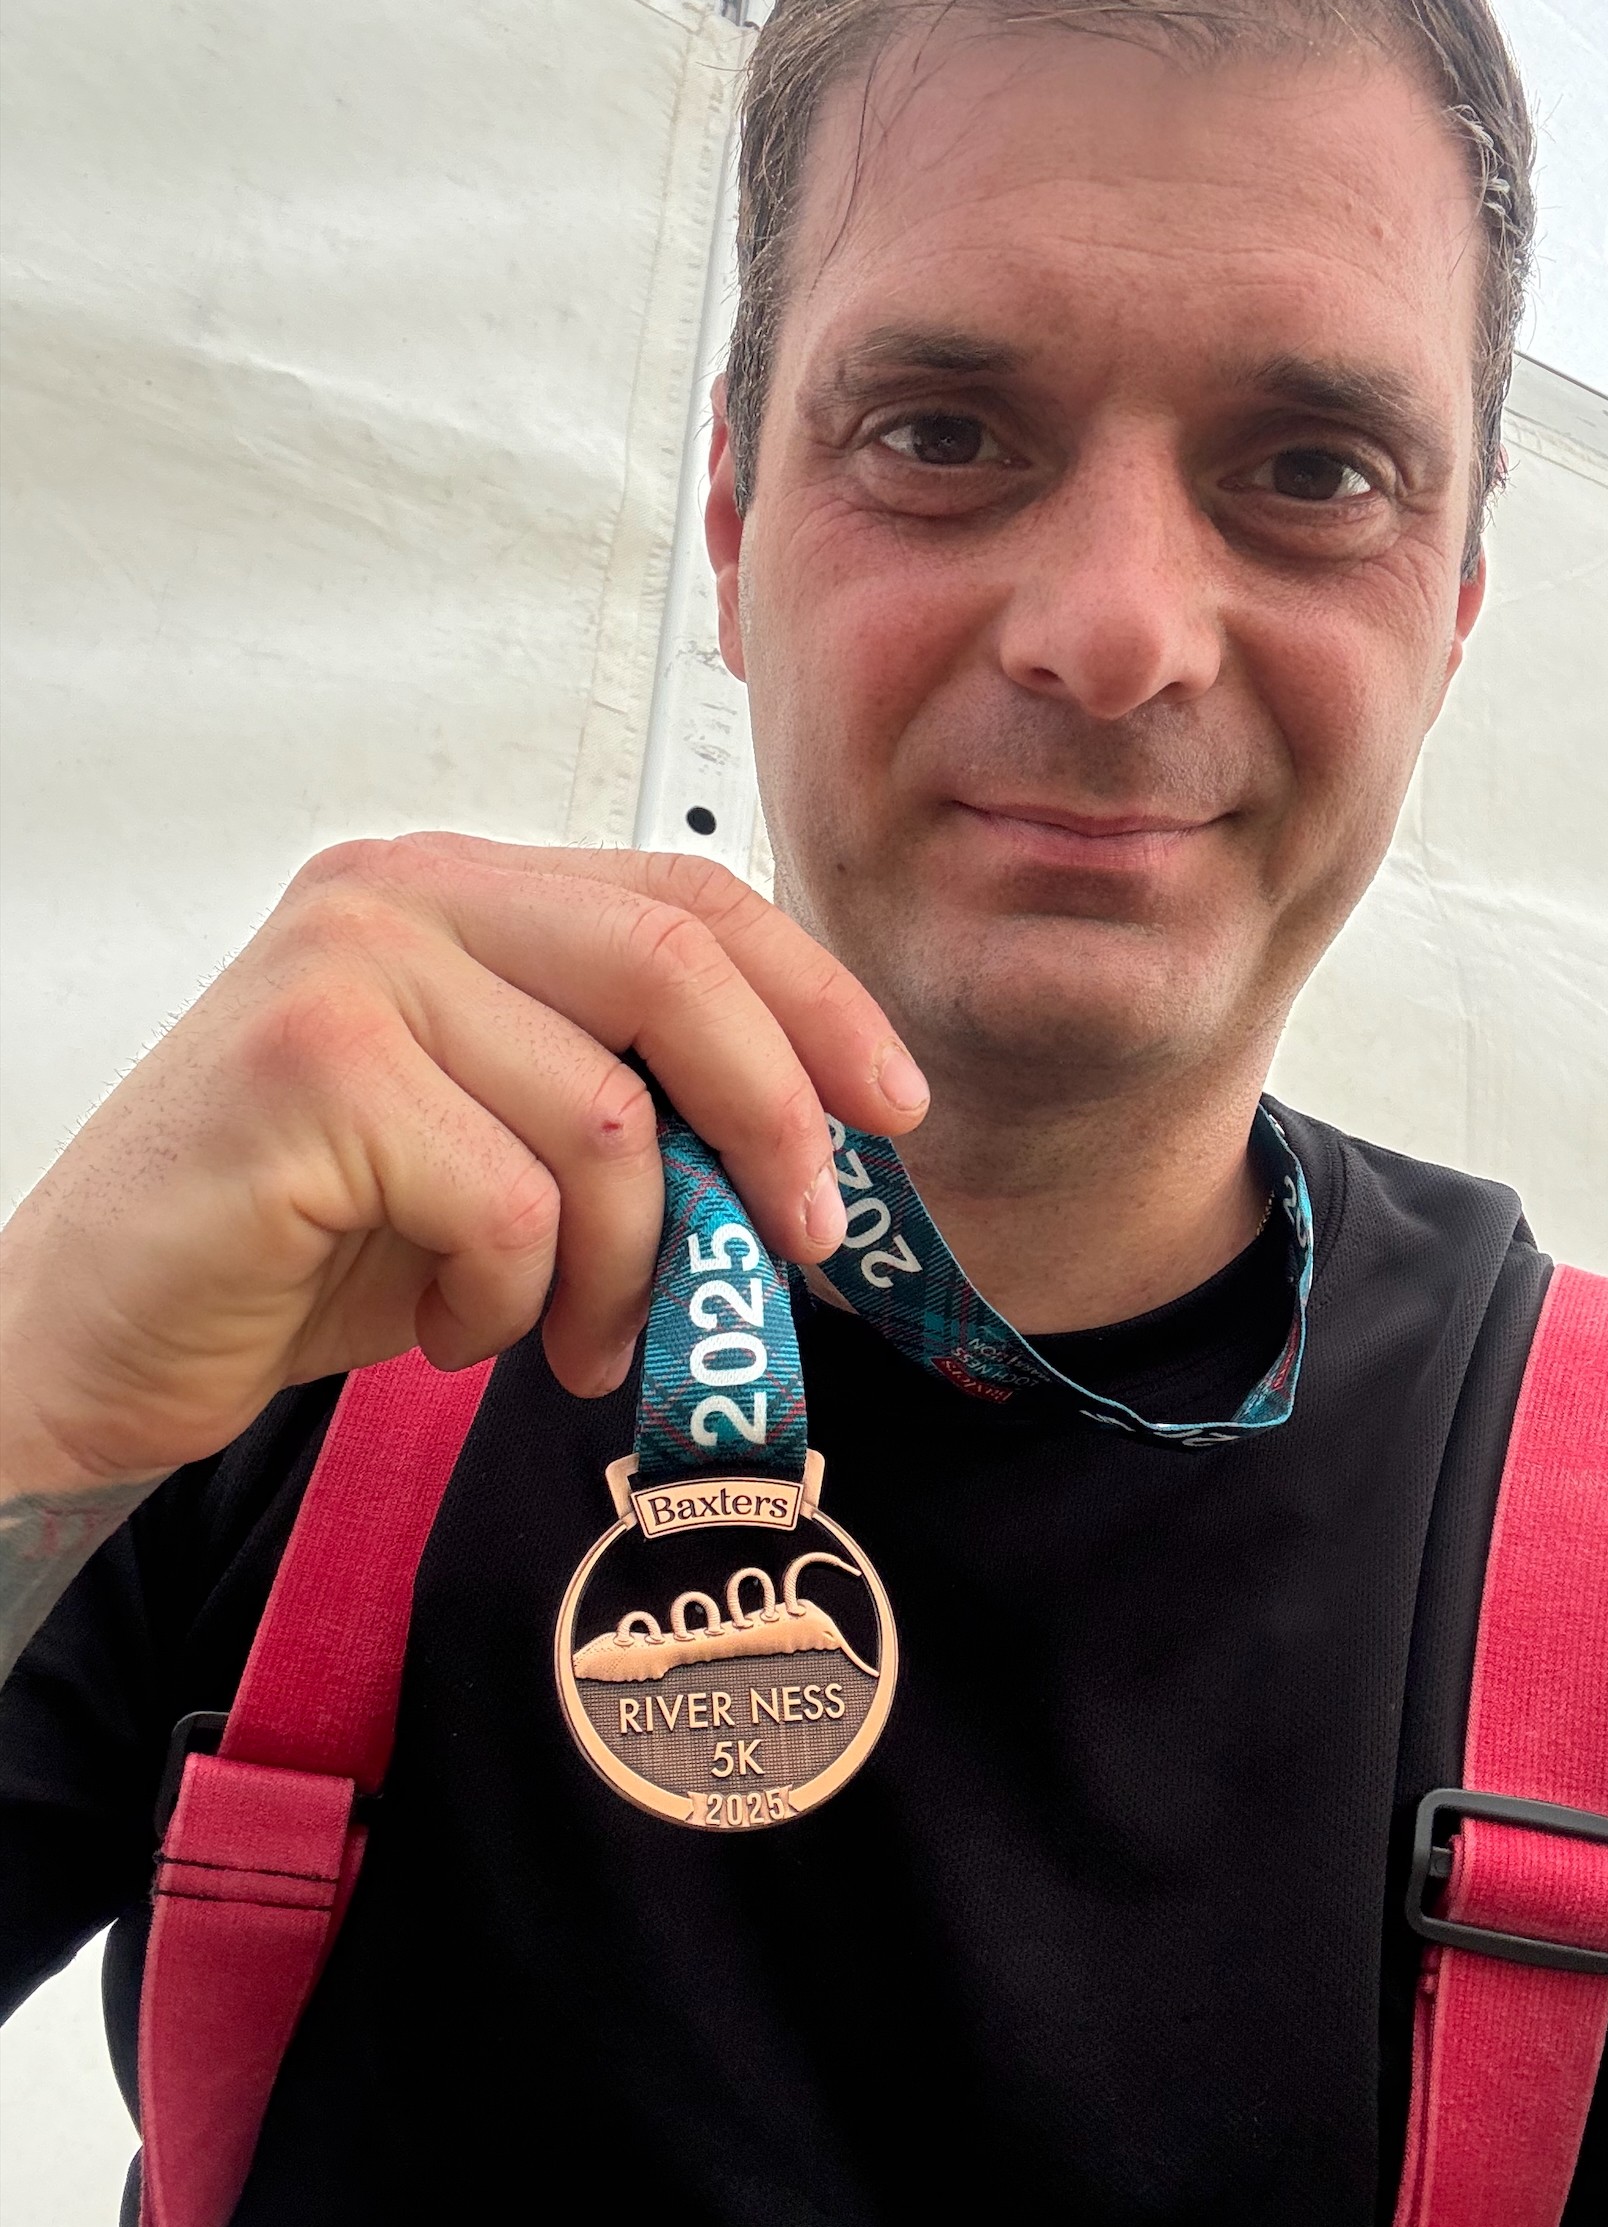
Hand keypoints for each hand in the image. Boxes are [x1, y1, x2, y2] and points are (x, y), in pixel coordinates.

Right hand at [0, 836, 928, 1497]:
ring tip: (574, 1338)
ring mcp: (347, 968)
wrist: (98, 1333)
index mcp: (462, 888)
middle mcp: (402, 893)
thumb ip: (623, 1105)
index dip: (813, 998)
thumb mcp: (498, 1151)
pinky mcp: (306, 1071)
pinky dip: (511, 1302)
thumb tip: (812, 1149)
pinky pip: (507, 1205)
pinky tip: (455, 1331)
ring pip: (602, 1119)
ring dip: (623, 1268)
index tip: (891, 1107)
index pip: (688, 898)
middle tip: (804, 1243)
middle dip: (772, 1118)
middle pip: (674, 968)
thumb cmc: (308, 1245)